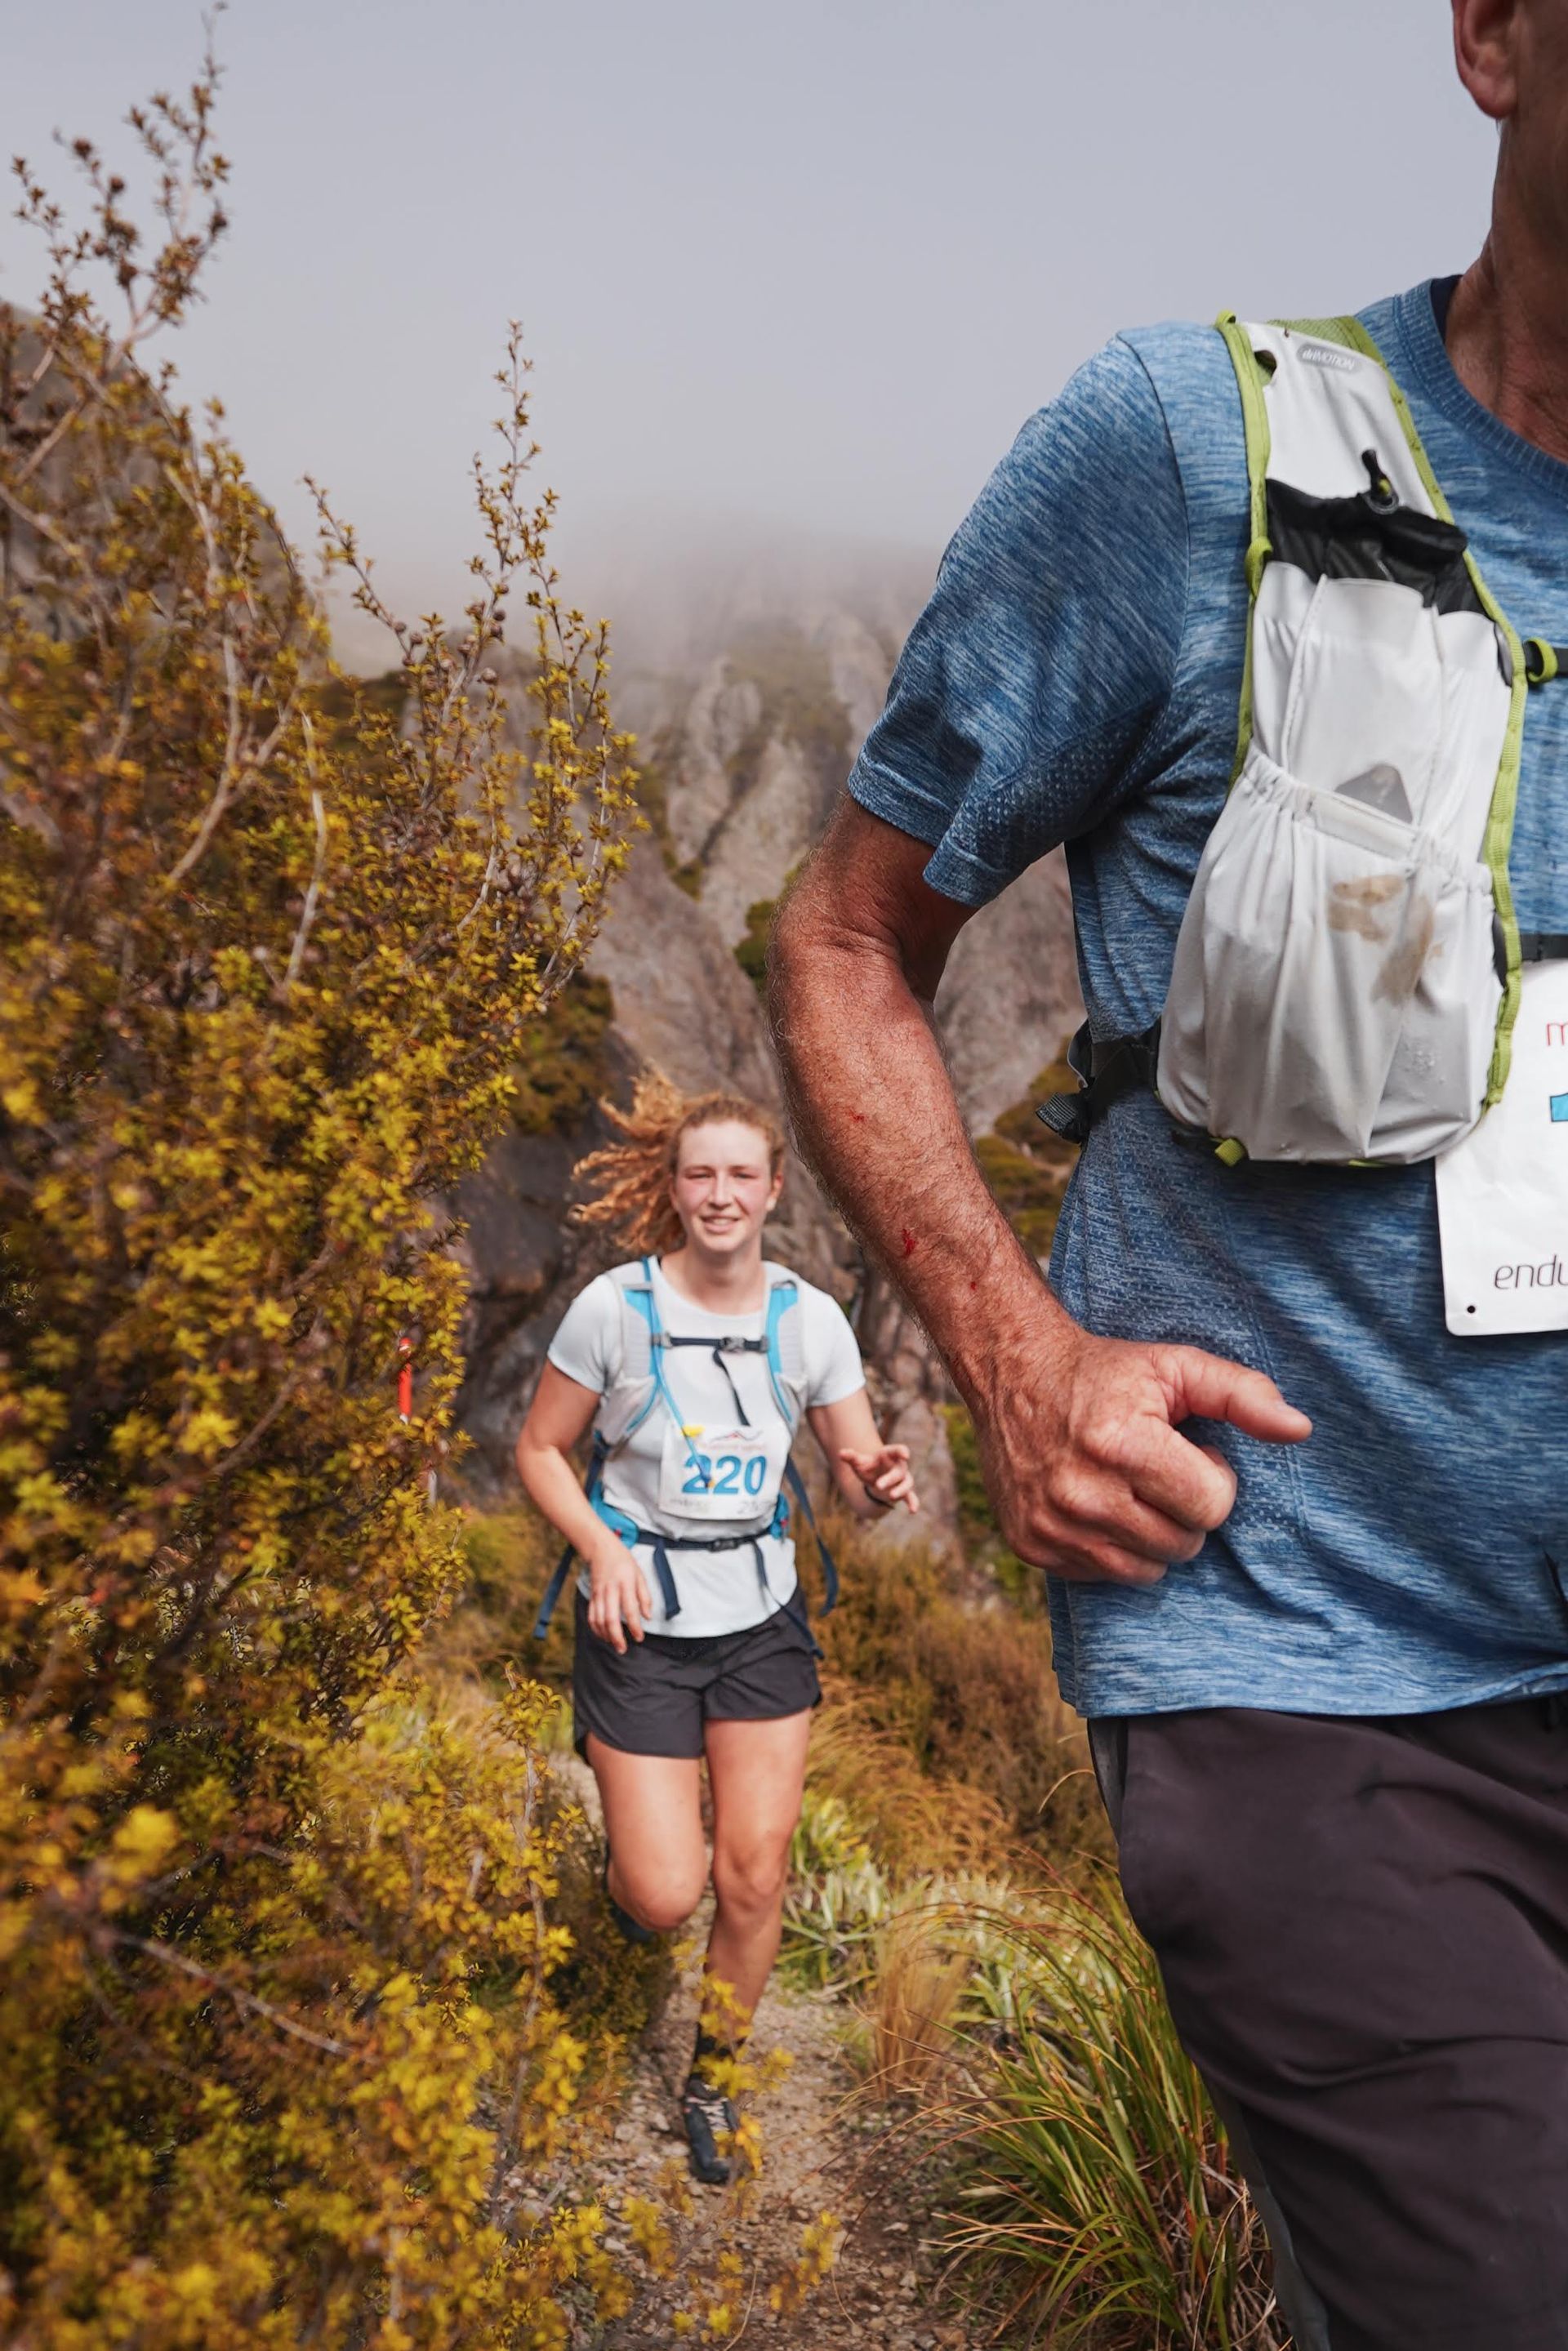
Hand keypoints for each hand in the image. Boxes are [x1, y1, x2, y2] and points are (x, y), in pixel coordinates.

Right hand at [586, 1538, 653, 1651]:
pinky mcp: (592, 1596)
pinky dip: (596, 1629)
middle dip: (616, 1637)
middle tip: (623, 1649)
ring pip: (598, 1620)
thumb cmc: (624, 1563)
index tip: (639, 1638)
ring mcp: (599, 1594)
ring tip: (615, 1645)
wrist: (601, 1549)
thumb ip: (644, 1597)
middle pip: (610, 1618)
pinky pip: (591, 1616)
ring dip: (606, 1635)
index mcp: (625, 1584)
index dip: (635, 1626)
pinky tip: (603, 1636)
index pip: (630, 1609)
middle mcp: (610, 1590)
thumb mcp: (640, 1575)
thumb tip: (648, 1617)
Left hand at [839, 1442, 919, 1514]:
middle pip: (899, 1471)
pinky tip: (913, 1511)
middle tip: (878, 1485)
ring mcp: (902, 1479)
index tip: (905, 1455)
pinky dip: (913, 1503)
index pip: (898, 1450)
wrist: (873, 1479)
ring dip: (900, 1490)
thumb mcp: (858, 1462)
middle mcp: (899, 1466)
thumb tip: (840, 1453)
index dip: (902, 1452)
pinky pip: (911, 1497)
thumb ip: (851, 1457)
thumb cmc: (868, 1467)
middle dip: (889, 1478)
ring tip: (891, 1496)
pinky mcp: (903, 1491)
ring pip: (907, 1483)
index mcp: (890, 1455)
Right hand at [974, 1318, 1310, 1586]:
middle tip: (1159, 1469)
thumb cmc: (1105, 1373)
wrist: (1011, 1374)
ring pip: (1147, 1571)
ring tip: (1132, 1488)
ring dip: (1153, 1535)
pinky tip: (1098, 1504)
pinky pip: (1103, 1576)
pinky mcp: (1032, 1546)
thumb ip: (1242, 1394)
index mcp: (1120, 1444)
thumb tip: (1301, 1429)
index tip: (1188, 1450)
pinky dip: (1112, 1547)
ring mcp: (1052, 1526)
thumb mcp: (1175, 1366)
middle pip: (1183, 1545)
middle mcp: (1081, 1493)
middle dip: (1184, 1509)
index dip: (1212, 1477)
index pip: (1211, 1507)